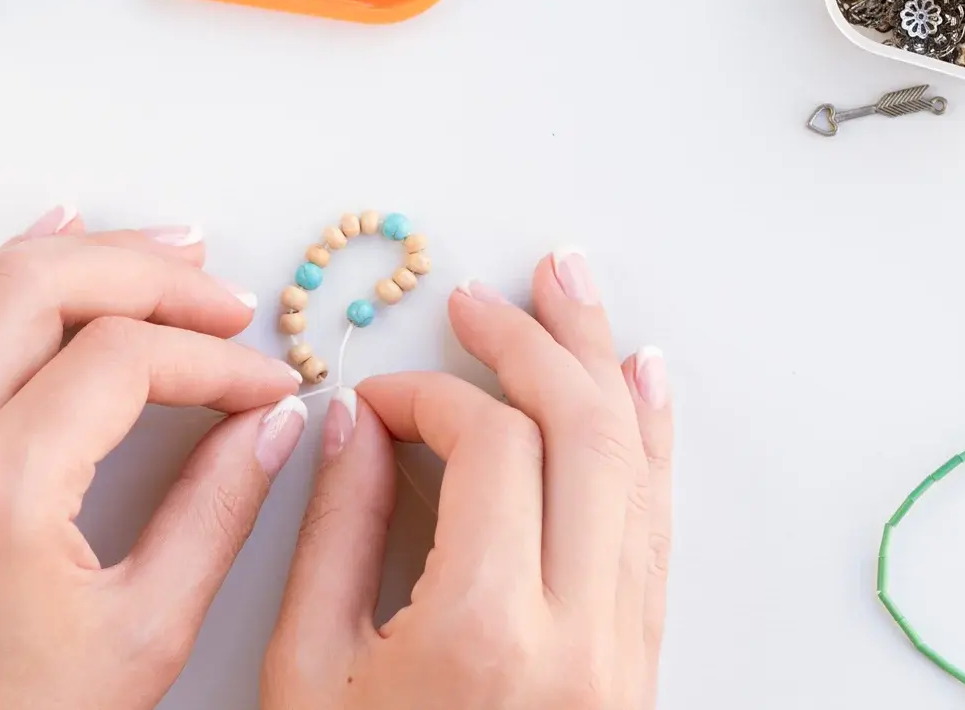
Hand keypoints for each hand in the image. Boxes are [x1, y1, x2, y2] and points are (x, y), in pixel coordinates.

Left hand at [0, 210, 307, 709]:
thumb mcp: (146, 635)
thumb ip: (218, 512)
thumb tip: (270, 423)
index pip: (121, 358)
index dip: (213, 357)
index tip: (267, 382)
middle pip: (38, 284)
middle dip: (147, 271)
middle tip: (222, 298)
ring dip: (73, 256)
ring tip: (157, 255)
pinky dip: (1, 282)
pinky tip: (51, 263)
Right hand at [263, 250, 673, 709]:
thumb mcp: (309, 672)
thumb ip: (335, 532)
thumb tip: (356, 420)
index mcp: (487, 636)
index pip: (488, 446)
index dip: (431, 393)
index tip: (382, 394)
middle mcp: (580, 639)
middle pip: (583, 435)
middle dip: (534, 344)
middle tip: (487, 295)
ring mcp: (624, 655)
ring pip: (637, 471)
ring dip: (603, 367)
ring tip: (573, 293)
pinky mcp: (638, 667)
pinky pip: (655, 530)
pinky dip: (649, 445)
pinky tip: (642, 385)